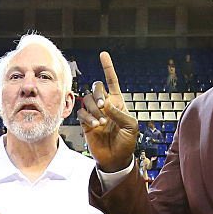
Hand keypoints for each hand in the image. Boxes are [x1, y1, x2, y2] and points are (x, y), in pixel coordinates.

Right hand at [78, 51, 138, 172]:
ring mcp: (94, 114)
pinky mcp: (85, 123)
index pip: (112, 81)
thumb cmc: (127, 143)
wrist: (116, 159)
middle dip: (98, 93)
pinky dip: (87, 118)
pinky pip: (81, 113)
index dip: (107, 67)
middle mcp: (105, 105)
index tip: (103, 54)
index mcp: (118, 102)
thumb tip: (105, 104)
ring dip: (93, 109)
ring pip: (87, 100)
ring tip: (102, 122)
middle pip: (97, 87)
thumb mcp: (131, 126)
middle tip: (103, 106)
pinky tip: (95, 126)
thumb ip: (119, 113)